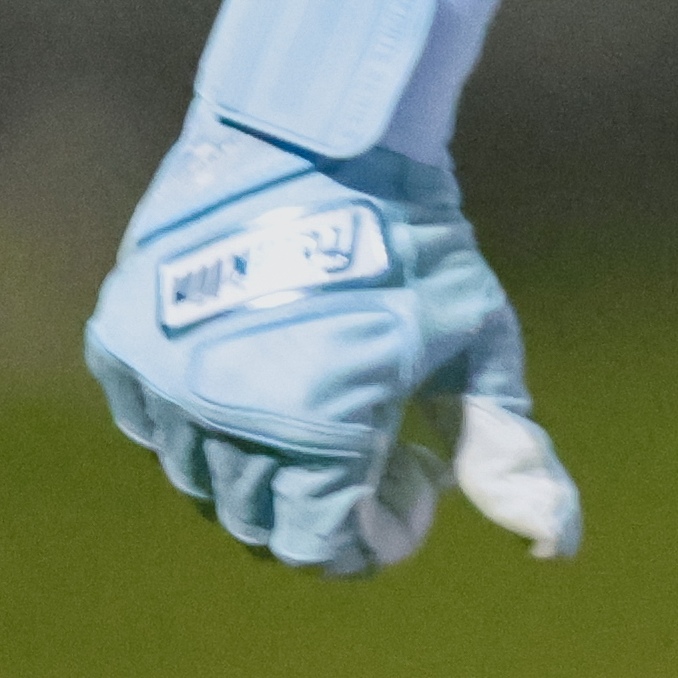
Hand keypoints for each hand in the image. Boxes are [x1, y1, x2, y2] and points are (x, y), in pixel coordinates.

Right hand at [81, 0, 581, 577]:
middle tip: (380, 447)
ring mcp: (160, 382)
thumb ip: (506, 451)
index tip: (417, 482)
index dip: (377, 533)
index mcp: (312, 428)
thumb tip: (557, 543)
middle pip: (259, 522)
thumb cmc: (413, 237)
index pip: (322, 546)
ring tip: (324, 409)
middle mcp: (221, 417)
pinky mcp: (121, 345)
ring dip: (264, 470)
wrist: (316, 131)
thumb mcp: (474, 341)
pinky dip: (203, 423)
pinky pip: (154, 427)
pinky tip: (260, 376)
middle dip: (325, 507)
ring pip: (203, 482)